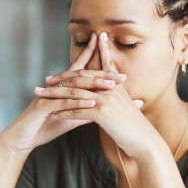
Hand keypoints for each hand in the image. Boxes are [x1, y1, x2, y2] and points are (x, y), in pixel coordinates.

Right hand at [0, 33, 132, 155]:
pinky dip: (78, 103)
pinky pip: (63, 103)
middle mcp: (56, 88)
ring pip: (74, 87)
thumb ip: (86, 112)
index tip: (117, 63)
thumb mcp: (70, 118)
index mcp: (63, 89)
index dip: (96, 64)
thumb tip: (104, 109)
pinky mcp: (43, 107)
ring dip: (94, 86)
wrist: (22, 139)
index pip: (82, 72)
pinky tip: (92, 104)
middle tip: (122, 76)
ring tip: (111, 87)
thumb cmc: (45, 127)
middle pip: (82, 77)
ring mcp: (49, 96)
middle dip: (103, 75)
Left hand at [39, 32, 161, 157]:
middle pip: (82, 77)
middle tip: (47, 79)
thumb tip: (112, 96)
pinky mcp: (102, 113)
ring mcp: (106, 99)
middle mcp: (111, 89)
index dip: (94, 52)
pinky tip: (52, 114)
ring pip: (75, 93)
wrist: (146, 142)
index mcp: (117, 86)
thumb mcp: (128, 108)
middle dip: (62, 77)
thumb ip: (119, 99)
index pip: (103, 64)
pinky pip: (77, 110)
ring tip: (41, 96)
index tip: (84, 45)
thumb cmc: (137, 129)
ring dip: (55, 95)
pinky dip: (63, 112)